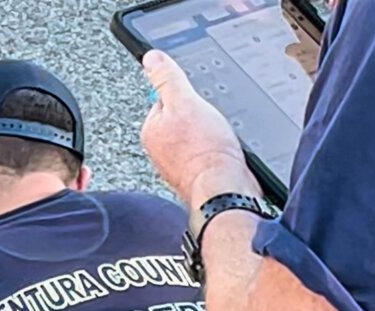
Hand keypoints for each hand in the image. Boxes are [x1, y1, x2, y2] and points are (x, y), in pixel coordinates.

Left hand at [139, 50, 255, 207]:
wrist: (224, 188)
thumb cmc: (204, 150)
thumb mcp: (185, 102)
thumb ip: (167, 79)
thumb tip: (152, 58)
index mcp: (151, 130)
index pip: (166, 99)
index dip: (186, 97)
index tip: (196, 106)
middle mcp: (159, 150)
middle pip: (183, 118)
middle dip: (200, 117)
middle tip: (209, 126)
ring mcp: (177, 164)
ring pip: (197, 136)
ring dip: (210, 134)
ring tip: (216, 140)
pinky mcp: (195, 174)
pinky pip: (207, 152)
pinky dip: (217, 150)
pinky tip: (222, 153)